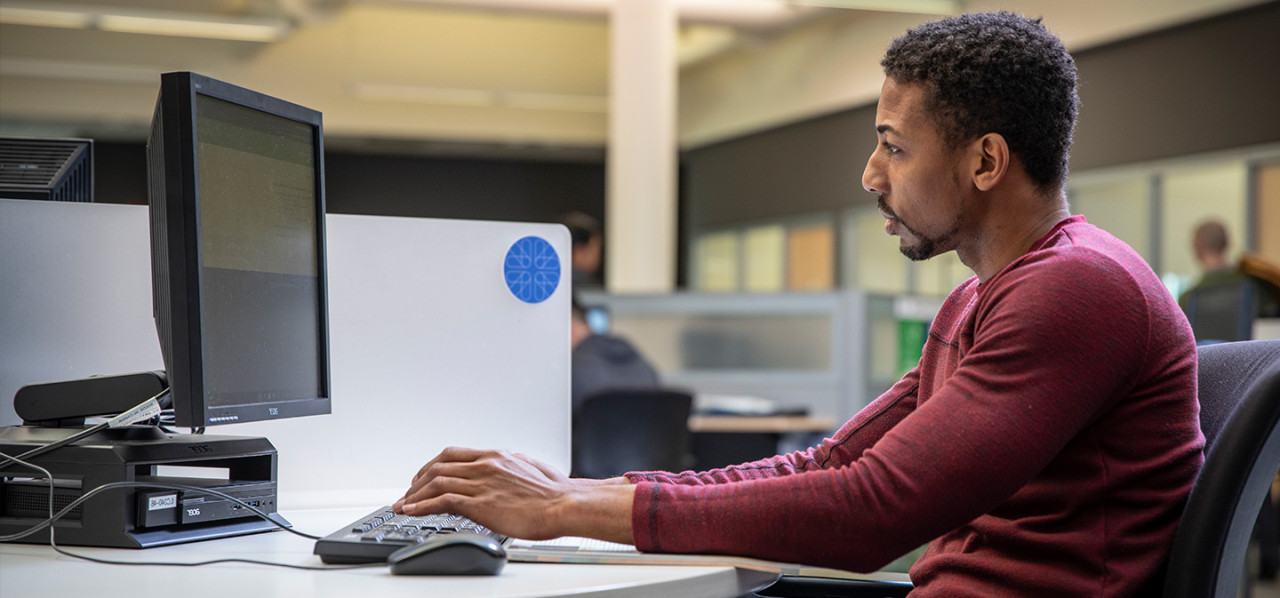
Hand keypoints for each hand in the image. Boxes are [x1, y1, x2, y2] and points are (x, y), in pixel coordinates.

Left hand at [393, 447, 634, 542]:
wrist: (566, 505)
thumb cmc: (555, 493)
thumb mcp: (532, 469)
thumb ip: (517, 465)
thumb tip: (515, 462)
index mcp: (496, 456)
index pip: (452, 455)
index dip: (432, 465)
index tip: (423, 477)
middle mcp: (485, 465)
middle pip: (438, 466)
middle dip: (418, 481)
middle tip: (408, 493)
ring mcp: (482, 483)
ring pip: (436, 481)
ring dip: (415, 494)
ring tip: (403, 506)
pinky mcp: (481, 503)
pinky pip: (442, 500)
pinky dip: (422, 505)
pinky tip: (412, 512)